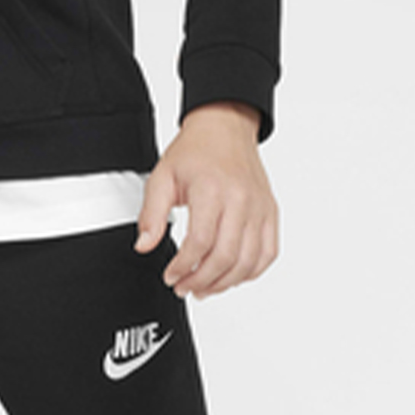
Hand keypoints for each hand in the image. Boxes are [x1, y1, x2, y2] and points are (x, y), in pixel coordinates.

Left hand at [134, 102, 278, 297]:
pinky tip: (231, 276)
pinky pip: (268, 253)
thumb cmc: (196, 151)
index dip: (183, 266)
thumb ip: (151, 214)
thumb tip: (144, 245)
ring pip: (249, 261)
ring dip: (225, 282)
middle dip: (201, 280)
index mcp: (212, 190)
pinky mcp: (270, 212)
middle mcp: (241, 200)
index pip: (200, 242)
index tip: (170, 275)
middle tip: (184, 286)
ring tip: (204, 288)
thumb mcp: (162, 177)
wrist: (226, 127)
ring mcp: (260, 208)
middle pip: (226, 257)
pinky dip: (251, 272)